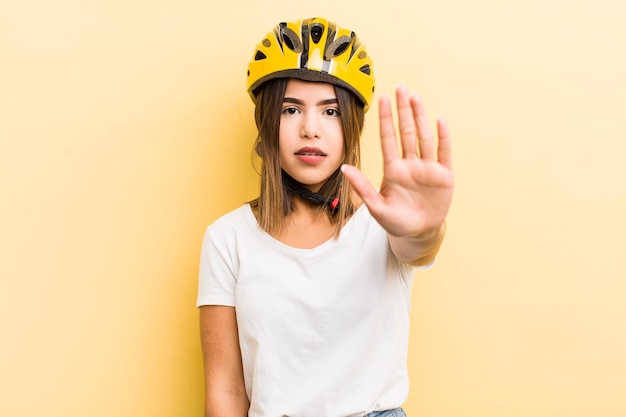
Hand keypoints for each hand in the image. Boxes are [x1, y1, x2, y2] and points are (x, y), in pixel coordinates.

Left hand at [342, 84, 453, 237]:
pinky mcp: (444, 175)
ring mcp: (427, 168)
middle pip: (406, 132)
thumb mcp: (376, 207)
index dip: (386, 119)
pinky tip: (440, 120)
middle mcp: (410, 164)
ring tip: (416, 97)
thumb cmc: (396, 221)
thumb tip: (344, 167)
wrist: (418, 233)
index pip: (388, 138)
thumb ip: (362, 187)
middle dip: (403, 110)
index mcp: (393, 169)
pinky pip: (443, 152)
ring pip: (424, 137)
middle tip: (401, 87)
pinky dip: (443, 137)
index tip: (383, 99)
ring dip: (420, 117)